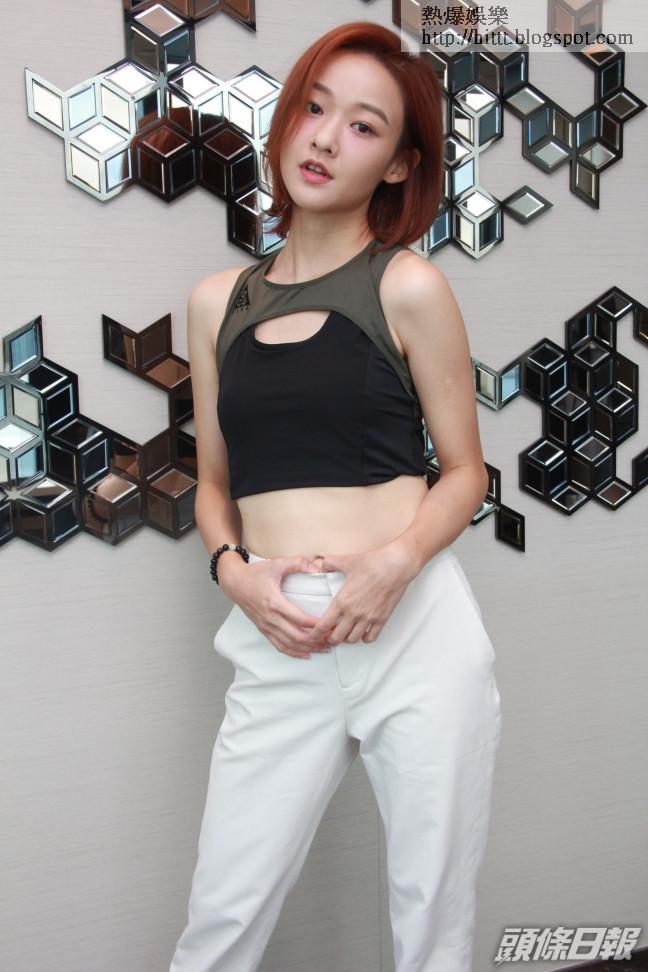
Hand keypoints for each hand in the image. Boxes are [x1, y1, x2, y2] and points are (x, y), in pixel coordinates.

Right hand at [221, 554, 334, 658]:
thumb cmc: (256, 573)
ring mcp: (266, 626)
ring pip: (289, 645)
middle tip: (332, 637)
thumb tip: (317, 568)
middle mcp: (270, 618)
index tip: (331, 624)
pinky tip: (307, 654)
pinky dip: (294, 653)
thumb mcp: (277, 563)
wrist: (234, 582)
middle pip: (296, 637)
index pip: (299, 619)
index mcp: (275, 602)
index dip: (316, 625)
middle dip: (316, 640)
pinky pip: (279, 646)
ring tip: (325, 648)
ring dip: (308, 648)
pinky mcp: (264, 630)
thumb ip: (298, 563)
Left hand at [304, 541, 419, 646]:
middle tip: (330, 634)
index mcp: (341, 601)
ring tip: (346, 632)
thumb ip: (331, 563)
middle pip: (336, 637)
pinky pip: (371, 638)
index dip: (315, 634)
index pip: (323, 625)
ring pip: (353, 639)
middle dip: (331, 638)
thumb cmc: (372, 563)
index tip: (312, 636)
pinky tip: (363, 632)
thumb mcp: (347, 561)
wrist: (395, 566)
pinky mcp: (382, 619)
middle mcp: (353, 613)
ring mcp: (368, 618)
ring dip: (347, 638)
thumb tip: (322, 565)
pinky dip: (365, 638)